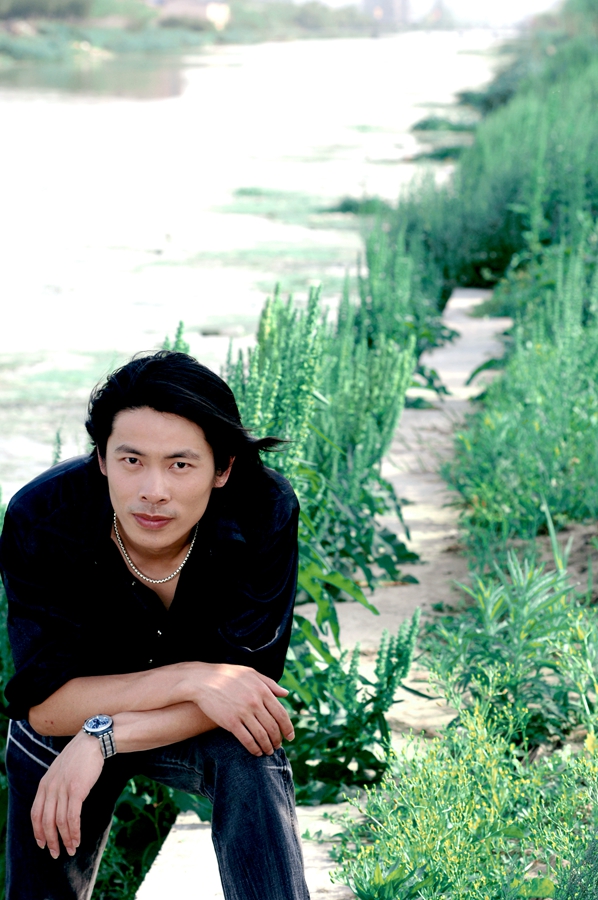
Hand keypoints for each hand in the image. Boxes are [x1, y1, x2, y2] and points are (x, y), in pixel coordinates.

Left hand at [31, 731, 103, 857]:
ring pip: (60, 822)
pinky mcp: (77, 790)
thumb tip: (55, 805)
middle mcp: (51, 788)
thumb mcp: (60, 770)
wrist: (92, 741)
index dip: (38, 831)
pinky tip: (77, 839)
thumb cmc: (79, 756)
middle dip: (50, 841)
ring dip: (65, 839)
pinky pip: (72, 817)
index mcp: (45, 784)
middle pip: (46, 821)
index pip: (35, 813)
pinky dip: (74, 831)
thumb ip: (54, 786)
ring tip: (71, 849)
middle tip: (56, 853)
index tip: (42, 844)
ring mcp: (63, 789)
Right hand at [192, 663, 294, 756]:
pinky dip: (254, 749)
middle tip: (278, 746)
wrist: (202, 680)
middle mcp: (255, 702)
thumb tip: (285, 693)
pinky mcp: (231, 722)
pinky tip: (256, 752)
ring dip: (267, 746)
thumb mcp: (250, 673)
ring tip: (268, 751)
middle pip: (273, 727)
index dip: (288, 727)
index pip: (281, 713)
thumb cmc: (227, 675)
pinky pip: (247, 740)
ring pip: (262, 736)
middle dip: (278, 739)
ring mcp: (243, 712)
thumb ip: (269, 683)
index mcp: (262, 690)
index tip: (290, 736)